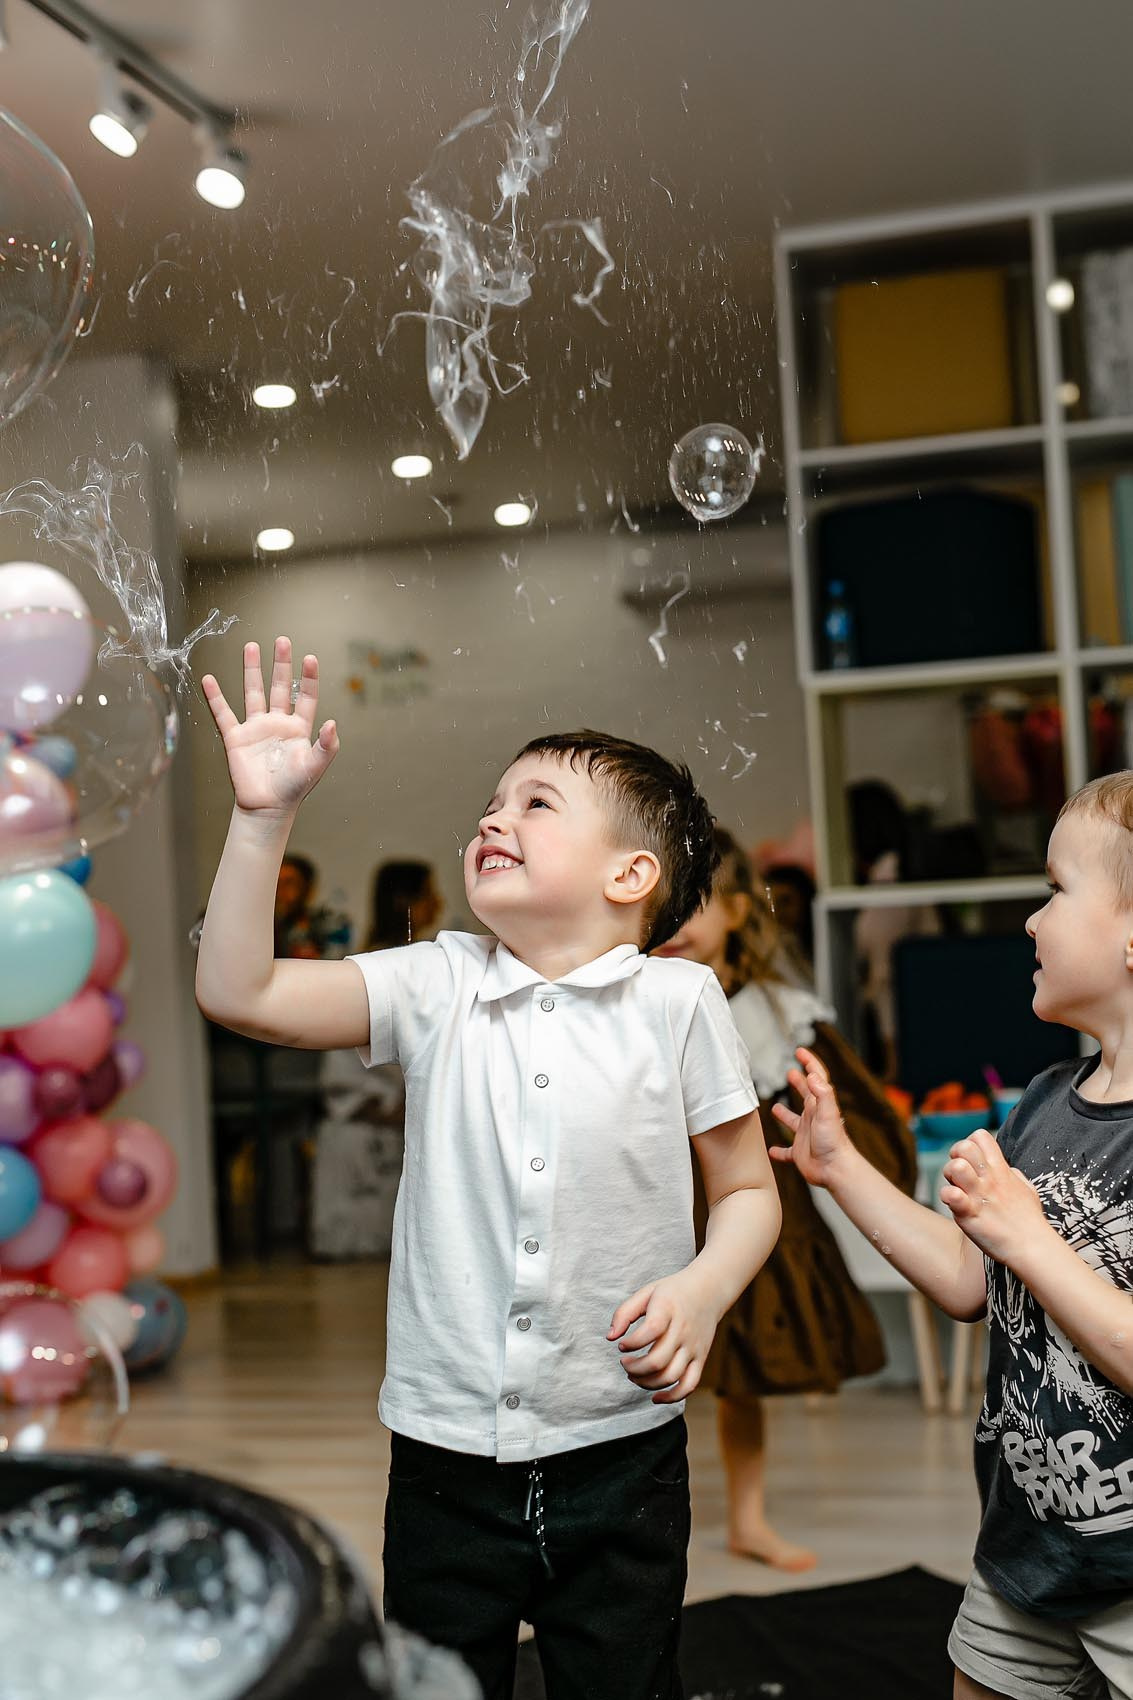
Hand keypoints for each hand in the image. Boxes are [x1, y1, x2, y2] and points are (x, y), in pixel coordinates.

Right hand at [201, 637, 338, 816]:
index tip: (309, 658)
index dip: (308, 678)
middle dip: (281, 664)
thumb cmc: (293, 789)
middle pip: (280, 687)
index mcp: (299, 728)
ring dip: (252, 670)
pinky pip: (223, 713)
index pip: (306, 697)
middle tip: (282, 640)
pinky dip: (215, 697)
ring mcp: (256, 729)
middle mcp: (277, 723)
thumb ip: (327, 746)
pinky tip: (209, 679)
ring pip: (253, 693)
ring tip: (251, 646)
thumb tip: (333, 723)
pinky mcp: (236, 738)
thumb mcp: (315, 767)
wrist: (267, 808)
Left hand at [607, 1270, 717, 1403]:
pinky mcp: (701, 1358)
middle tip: (625, 1363)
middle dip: (635, 1369)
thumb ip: (625, 1313)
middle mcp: (683, 1331)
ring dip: (647, 1383)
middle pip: (658, 1361)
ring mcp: (693, 1347)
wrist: (709, 1290)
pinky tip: (656, 1397)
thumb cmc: (673, 1292)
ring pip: (671, 1376)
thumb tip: (610, 1337)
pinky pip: (689, 1385)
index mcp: (668, 1310)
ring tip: (634, 1376)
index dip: (632, 1343)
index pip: (651, 1331)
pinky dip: (673, 1397)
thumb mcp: (647, 1292)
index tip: (622, 1346)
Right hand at [767, 1046, 852, 1187]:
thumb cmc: (833, 1142)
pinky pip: (787, 1151)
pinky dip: (779, 1150)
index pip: (816, 1078)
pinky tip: (772, 1150)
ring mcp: (806, 1135)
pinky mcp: (799, 1153)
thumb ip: (822, 1093)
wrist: (836, 1169)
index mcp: (818, 1105)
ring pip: (793, 1122)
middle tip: (791, 1072)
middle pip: (805, 1095)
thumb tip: (813, 1075)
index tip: (800, 1051)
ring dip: (785, 1115)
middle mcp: (812, 1118)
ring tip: (776, 1108)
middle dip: (799, 1082)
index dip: (809, 1063)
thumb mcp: (827, 1113)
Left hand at [940, 1128, 1049, 1268]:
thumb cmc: (1029, 1220)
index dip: (970, 1144)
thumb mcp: (1026, 1189)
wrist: (1032, 1247)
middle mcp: (988, 1179)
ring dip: (950, 1175)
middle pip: (964, 1147)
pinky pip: (950, 1194)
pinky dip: (947, 1197)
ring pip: (955, 1166)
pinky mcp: (969, 1213)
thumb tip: (1006, 1168)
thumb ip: (1012, 1175)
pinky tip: (954, 1203)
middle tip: (959, 1175)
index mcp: (1001, 1170)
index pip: (980, 1136)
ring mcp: (978, 1195)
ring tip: (957, 1188)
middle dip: (955, 1156)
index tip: (971, 1161)